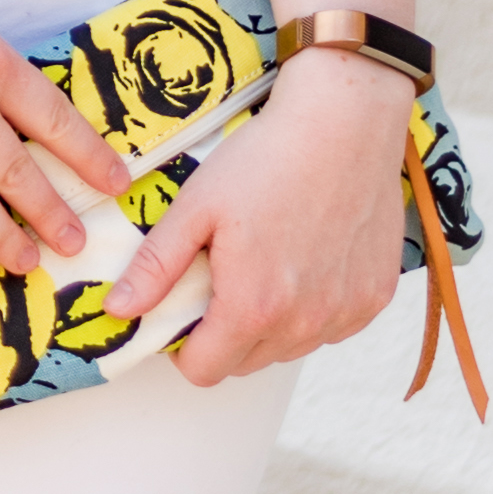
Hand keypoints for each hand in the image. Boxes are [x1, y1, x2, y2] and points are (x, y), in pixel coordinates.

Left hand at [106, 48, 410, 382]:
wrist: (345, 123)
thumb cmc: (267, 159)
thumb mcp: (196, 207)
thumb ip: (156, 267)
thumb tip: (119, 311)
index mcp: (253, 307)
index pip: (205, 371)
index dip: (184, 347)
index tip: (185, 309)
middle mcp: (304, 323)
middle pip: (246, 363)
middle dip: (224, 335)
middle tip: (223, 278)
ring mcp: (345, 314)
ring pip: (289, 348)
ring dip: (270, 325)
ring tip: (266, 263)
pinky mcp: (373, 299)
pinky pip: (330, 328)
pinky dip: (313, 309)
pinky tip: (307, 259)